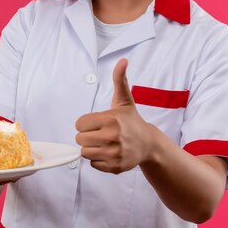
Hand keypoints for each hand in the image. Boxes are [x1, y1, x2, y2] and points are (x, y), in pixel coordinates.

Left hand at [75, 58, 153, 173]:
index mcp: (111, 119)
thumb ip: (120, 79)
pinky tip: (109, 153)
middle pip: (79, 139)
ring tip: (104, 143)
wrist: (148, 144)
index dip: (86, 123)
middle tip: (100, 133)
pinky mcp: (115, 167)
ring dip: (91, 148)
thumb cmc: (131, 121)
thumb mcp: (124, 100)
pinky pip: (93, 164)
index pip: (79, 124)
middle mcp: (112, 137)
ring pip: (85, 153)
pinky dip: (98, 160)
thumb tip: (123, 60)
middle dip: (87, 136)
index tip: (97, 123)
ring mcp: (114, 153)